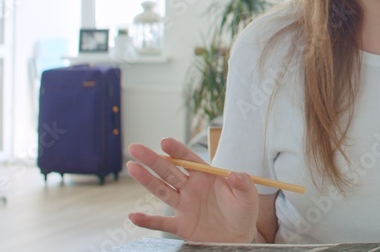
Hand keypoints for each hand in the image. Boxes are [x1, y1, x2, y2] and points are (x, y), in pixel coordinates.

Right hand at [127, 138, 258, 242]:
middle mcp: (191, 188)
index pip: (189, 160)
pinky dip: (147, 221)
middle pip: (169, 171)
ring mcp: (184, 206)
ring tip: (131, 167)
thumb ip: (243, 184)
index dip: (177, 150)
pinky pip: (161, 223)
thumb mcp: (248, 197)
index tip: (164, 142)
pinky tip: (133, 216)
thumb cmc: (243, 213)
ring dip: (146, 180)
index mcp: (206, 177)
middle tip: (135, 148)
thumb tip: (236, 174)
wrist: (239, 238)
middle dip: (153, 159)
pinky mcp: (181, 225)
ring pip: (162, 191)